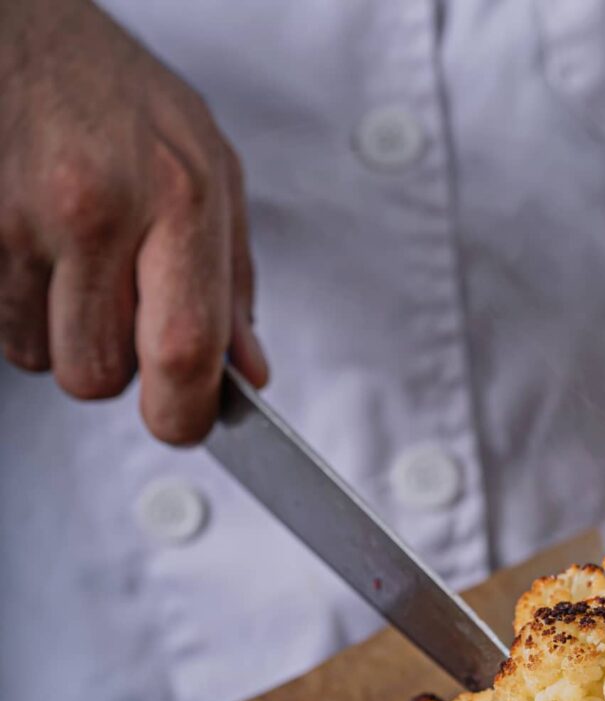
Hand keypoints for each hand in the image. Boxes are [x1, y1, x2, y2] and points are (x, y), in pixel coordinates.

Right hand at [0, 0, 266, 442]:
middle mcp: (94, 208)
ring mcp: (13, 217)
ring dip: (56, 331)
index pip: (186, 352)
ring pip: (36, 357)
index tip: (184, 423)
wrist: (14, 26)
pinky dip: (14, 304)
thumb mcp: (207, 169)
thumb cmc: (114, 93)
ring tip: (64, 252)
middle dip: (108, 360)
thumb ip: (232, 280)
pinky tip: (27, 241)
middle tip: (112, 298)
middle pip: (97, 374)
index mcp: (178, 196)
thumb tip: (247, 372)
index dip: (184, 413)